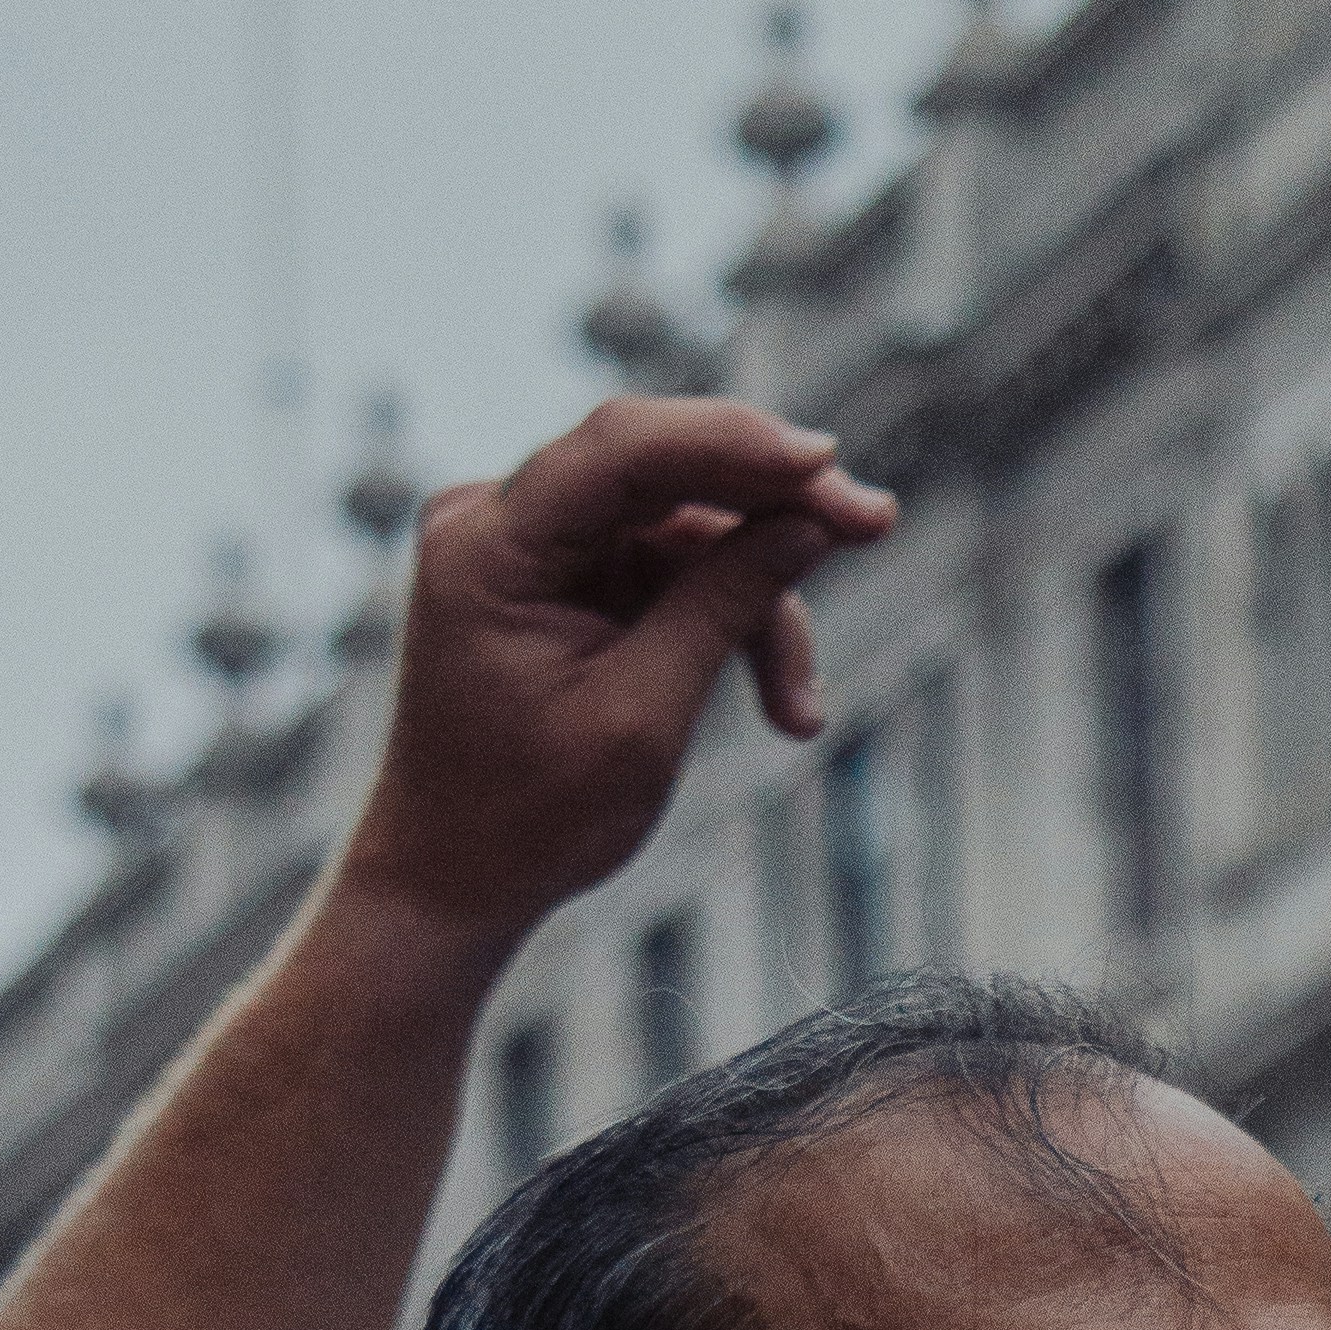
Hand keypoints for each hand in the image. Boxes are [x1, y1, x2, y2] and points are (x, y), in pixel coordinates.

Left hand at [341, 396, 895, 947]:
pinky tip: (781, 701)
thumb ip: (722, 606)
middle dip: (770, 506)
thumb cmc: (529, 822)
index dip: (733, 443)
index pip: (620, 450)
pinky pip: (665, 567)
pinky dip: (725, 620)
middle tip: (874, 525)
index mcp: (488, 547)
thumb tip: (809, 521)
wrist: (455, 885)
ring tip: (802, 708)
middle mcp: (498, 520)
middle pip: (659, 472)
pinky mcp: (565, 576)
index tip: (827, 464)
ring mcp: (531, 544)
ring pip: (680, 529)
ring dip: (758, 603)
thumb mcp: (641, 717)